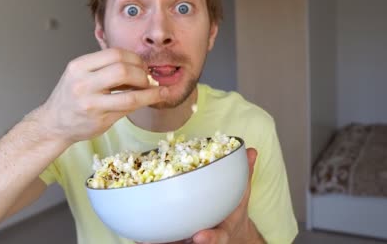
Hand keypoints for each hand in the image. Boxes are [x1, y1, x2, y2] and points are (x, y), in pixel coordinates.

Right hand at [25, 48, 166, 143]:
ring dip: (149, 92)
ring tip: (154, 91)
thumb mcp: (80, 74)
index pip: (114, 53)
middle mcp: (83, 84)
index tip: (141, 65)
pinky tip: (150, 100)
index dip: (134, 58)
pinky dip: (144, 103)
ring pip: (130, 95)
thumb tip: (139, 65)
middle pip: (123, 70)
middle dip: (142, 73)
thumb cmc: (71, 97)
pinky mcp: (100, 120)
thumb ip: (105, 68)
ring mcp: (91, 104)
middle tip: (147, 78)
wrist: (54, 123)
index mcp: (79, 67)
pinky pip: (128, 109)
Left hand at [136, 149, 261, 243]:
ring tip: (141, 237)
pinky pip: (163, 240)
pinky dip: (151, 237)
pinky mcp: (177, 240)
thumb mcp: (241, 195)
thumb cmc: (230, 212)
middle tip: (156, 239)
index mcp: (222, 231)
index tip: (200, 237)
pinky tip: (136, 231)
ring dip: (157, 242)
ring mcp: (189, 242)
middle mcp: (204, 237)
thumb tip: (250, 151)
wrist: (229, 231)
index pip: (218, 238)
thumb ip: (245, 174)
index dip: (210, 239)